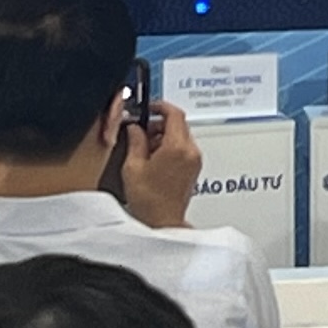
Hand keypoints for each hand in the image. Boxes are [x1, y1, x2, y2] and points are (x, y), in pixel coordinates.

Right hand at [119, 97, 201, 228]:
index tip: (150, 106)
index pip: (175, 114)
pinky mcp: (194, 168)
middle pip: (179, 124)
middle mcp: (191, 152)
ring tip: (145, 149)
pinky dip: (171, 147)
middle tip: (142, 131)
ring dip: (164, 136)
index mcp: (177, 148)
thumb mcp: (133, 166)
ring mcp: (195, 161)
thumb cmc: (149, 201)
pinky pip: (184, 148)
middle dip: (159, 123)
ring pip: (181, 136)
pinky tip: (155, 159)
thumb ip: (135, 140)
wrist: (162, 222)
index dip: (161, 106)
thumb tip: (135, 128)